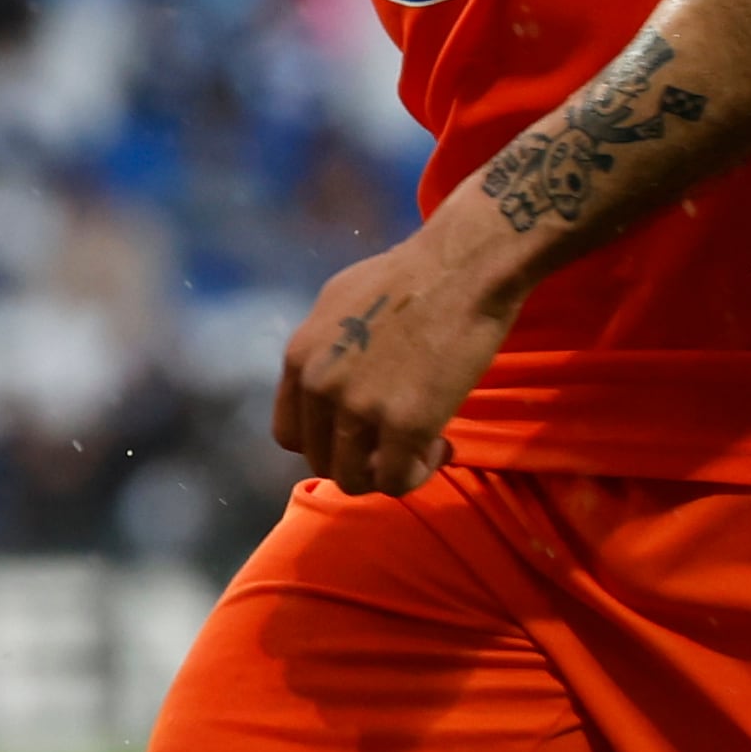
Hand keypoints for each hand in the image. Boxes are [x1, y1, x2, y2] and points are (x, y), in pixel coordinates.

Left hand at [271, 211, 526, 496]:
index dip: (326, 441)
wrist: (460, 268)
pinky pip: (395, 482)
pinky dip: (416, 475)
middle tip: (396, 442)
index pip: (290, 433)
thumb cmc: (408, 276)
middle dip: (359, 459)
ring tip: (420, 446)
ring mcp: (358, 407)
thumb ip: (324, 350)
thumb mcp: (338, 302)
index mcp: (299, 356)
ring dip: (386, 472)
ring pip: (353, 480)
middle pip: (321, 460)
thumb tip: (328, 383)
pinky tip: (439, 445)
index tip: (358, 433)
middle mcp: (318, 386)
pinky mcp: (403, 424)